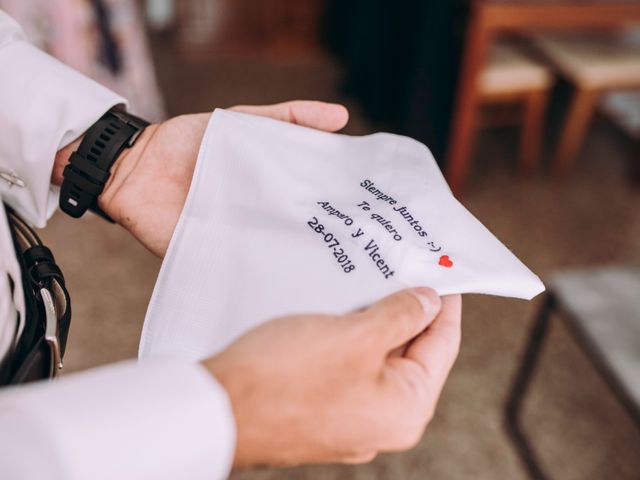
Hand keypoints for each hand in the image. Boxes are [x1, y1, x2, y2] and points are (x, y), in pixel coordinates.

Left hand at [53, 101, 348, 256]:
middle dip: (328, 236)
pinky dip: (264, 274)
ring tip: (338, 266)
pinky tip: (292, 281)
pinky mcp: (220, 258)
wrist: (137, 167)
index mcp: (270, 186)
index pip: (311, 198)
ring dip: (301, 256)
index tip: (371, 210)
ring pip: (278, 250)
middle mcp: (261, 215)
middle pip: (299, 227)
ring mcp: (242, 238)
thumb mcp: (243, 122)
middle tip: (363, 244)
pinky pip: (246, 268)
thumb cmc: (189, 141)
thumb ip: (288, 118)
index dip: (338, 203)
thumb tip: (341, 117)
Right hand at [203, 289, 461, 466]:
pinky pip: (352, 368)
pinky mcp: (323, 410)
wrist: (217, 409)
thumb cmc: (286, 376)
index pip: (443, 345)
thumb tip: (430, 302)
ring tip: (375, 280)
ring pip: (378, 359)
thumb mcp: (355, 335)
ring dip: (378, 321)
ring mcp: (352, 419)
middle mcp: (383, 421)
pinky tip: (344, 309)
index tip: (447, 271)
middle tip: (407, 266)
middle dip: (409, 309)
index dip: (447, 303)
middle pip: (411, 353)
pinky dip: (353, 339)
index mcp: (405, 410)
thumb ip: (401, 316)